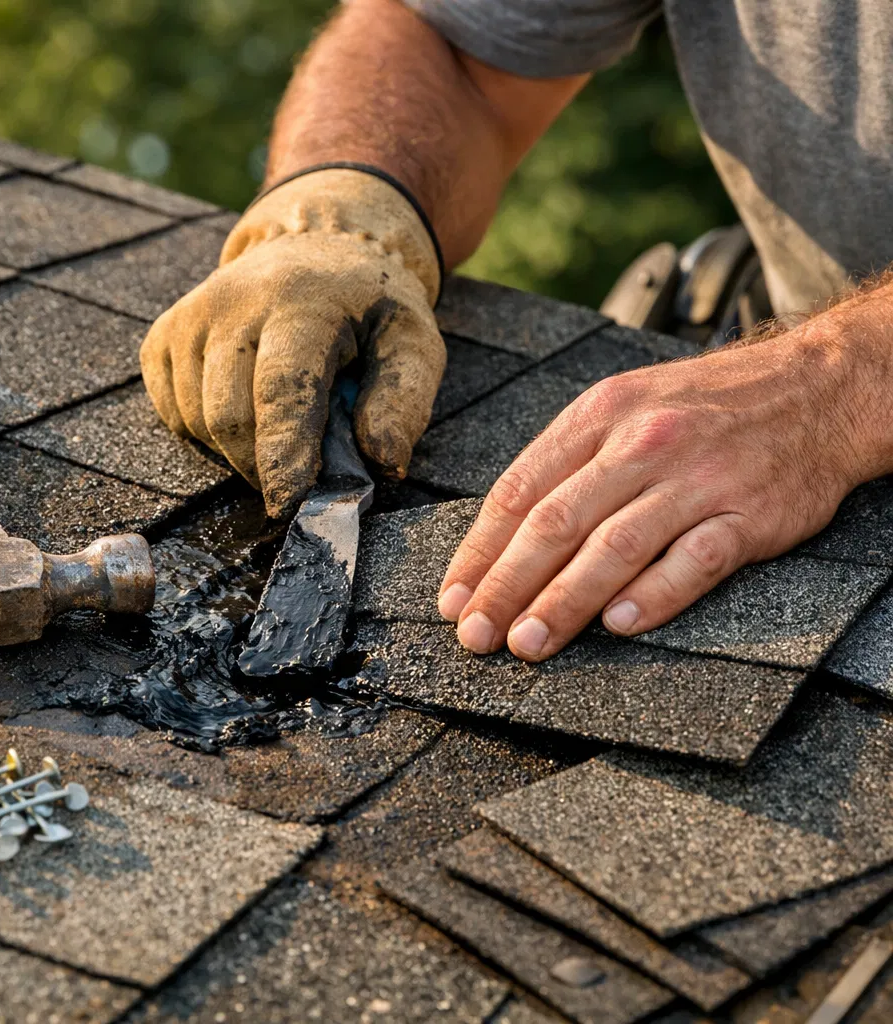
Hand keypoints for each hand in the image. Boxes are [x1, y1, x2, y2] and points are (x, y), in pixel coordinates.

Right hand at [141, 168, 443, 516]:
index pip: (283, 390)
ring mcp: (191, 316)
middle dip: (262, 467)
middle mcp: (234, 302)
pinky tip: (245, 410)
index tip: (288, 505)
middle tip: (300, 477)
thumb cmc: (370, 306)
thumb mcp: (412, 341)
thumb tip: (382, 463)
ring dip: (238, 451)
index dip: (283, 455)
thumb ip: (404, 401)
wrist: (315, 243)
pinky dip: (208, 433)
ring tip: (280, 432)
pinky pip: (173, 413)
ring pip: (197, 421)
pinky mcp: (164, 335)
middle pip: (229, 415)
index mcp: (303, 303)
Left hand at [438, 326, 871, 660]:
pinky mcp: (750, 513)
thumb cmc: (704, 405)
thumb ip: (567, 462)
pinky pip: (695, 559)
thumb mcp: (624, 405)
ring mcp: (696, 478)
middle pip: (556, 523)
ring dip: (564, 601)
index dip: (480, 551)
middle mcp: (641, 443)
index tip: (454, 598)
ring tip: (528, 642)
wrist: (817, 387)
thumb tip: (504, 535)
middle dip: (506, 586)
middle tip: (476, 636)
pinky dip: (655, 594)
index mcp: (599, 415)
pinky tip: (617, 624)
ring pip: (614, 546)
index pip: (520, 490)